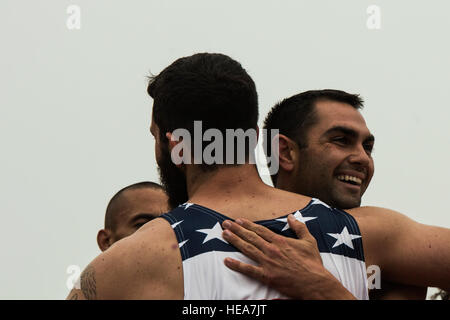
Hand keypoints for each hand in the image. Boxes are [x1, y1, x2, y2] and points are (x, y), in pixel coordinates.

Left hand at [222, 214, 355, 298]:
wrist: (315, 283)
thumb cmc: (313, 263)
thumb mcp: (309, 241)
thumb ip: (299, 227)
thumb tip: (291, 216)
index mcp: (280, 241)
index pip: (260, 230)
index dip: (248, 224)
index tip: (238, 220)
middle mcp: (271, 249)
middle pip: (250, 236)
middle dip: (236, 229)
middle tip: (225, 223)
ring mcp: (268, 262)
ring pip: (247, 248)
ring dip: (234, 241)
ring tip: (224, 234)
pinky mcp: (267, 276)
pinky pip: (248, 270)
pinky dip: (236, 265)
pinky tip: (226, 260)